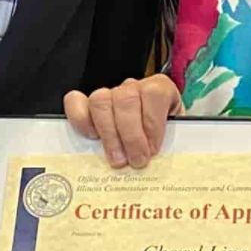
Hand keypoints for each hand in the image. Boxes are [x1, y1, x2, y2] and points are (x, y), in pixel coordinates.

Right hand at [63, 75, 183, 167]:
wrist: (157, 135)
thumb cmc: (165, 138)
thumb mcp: (175, 138)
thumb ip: (172, 145)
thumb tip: (164, 163)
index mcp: (160, 89)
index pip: (154, 94)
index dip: (152, 123)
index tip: (153, 149)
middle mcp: (133, 87)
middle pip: (126, 99)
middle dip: (131, 135)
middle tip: (135, 161)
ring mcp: (109, 94)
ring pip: (101, 101)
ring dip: (109, 134)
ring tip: (117, 159)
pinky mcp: (88, 104)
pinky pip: (75, 101)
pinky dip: (80, 120)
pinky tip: (92, 138)